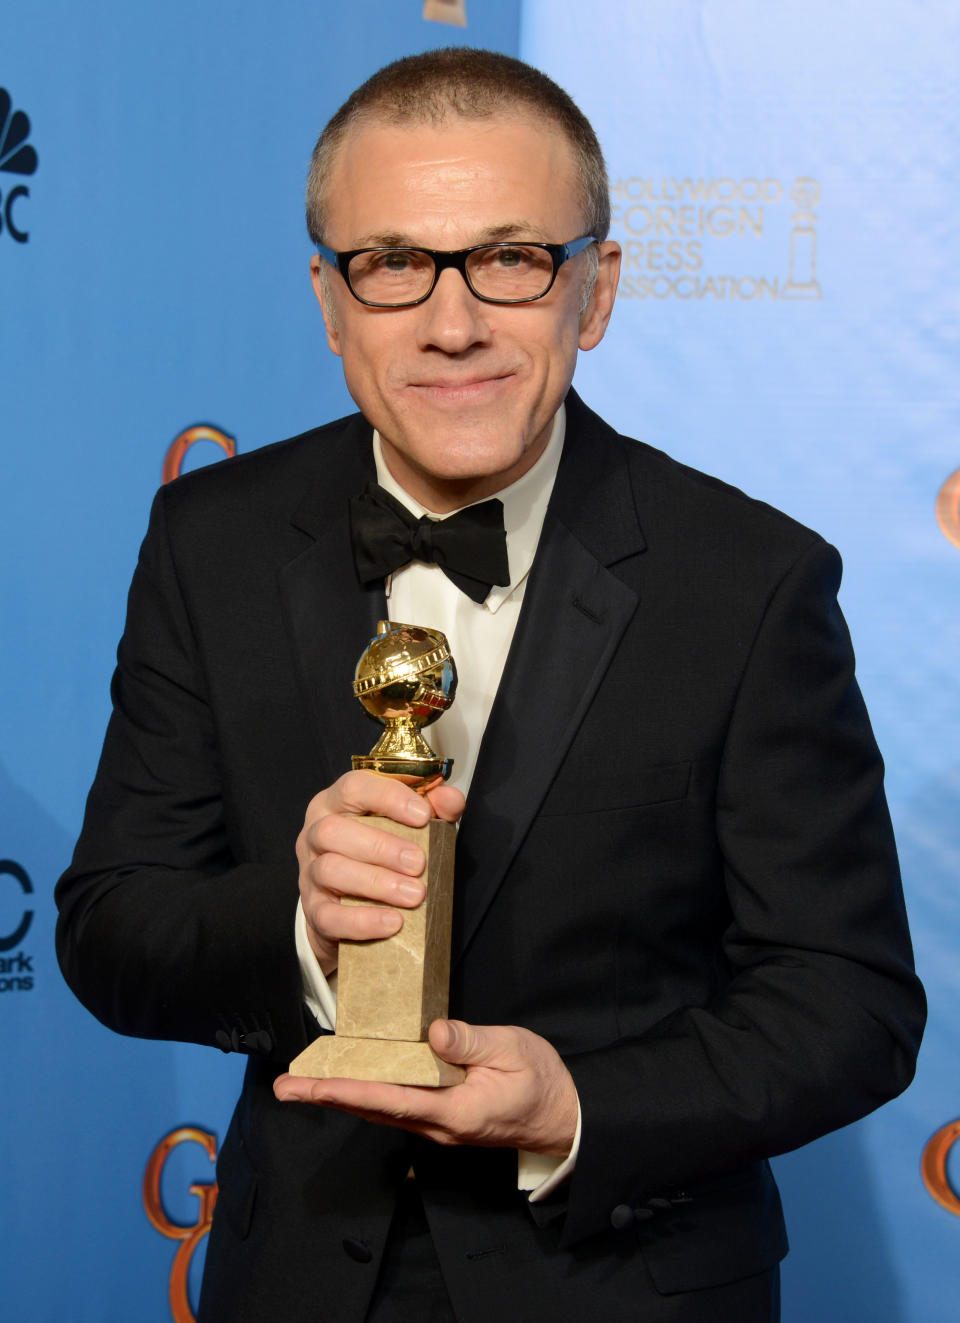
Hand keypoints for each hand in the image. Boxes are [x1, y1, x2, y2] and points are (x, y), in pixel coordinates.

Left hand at [274, 1019, 578, 1156]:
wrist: (564, 1117)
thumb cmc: (542, 1082)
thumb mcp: (512, 1050)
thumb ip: (471, 1041)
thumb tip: (432, 1032)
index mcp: (454, 1111)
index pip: (391, 1098)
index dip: (348, 1091)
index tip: (313, 1085)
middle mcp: (437, 1125)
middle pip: (374, 1109)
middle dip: (328, 1096)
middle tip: (286, 1085)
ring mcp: (437, 1125)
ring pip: (380, 1109)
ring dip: (341, 1096)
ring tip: (305, 1082)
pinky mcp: (441, 1117)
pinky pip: (396, 1105)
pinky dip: (366, 1093)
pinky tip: (351, 1081)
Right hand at [297, 770, 464, 975]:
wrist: (350, 906)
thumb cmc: (381, 853)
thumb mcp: (407, 824)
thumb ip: (433, 807)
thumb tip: (451, 800)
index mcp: (336, 803)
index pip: (353, 787)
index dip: (388, 797)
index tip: (423, 815)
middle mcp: (315, 834)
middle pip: (333, 831)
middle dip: (381, 847)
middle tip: (419, 864)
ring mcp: (309, 873)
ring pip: (330, 870)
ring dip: (376, 883)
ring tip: (414, 895)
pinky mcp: (314, 912)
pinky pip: (329, 917)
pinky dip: (363, 921)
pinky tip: (393, 922)